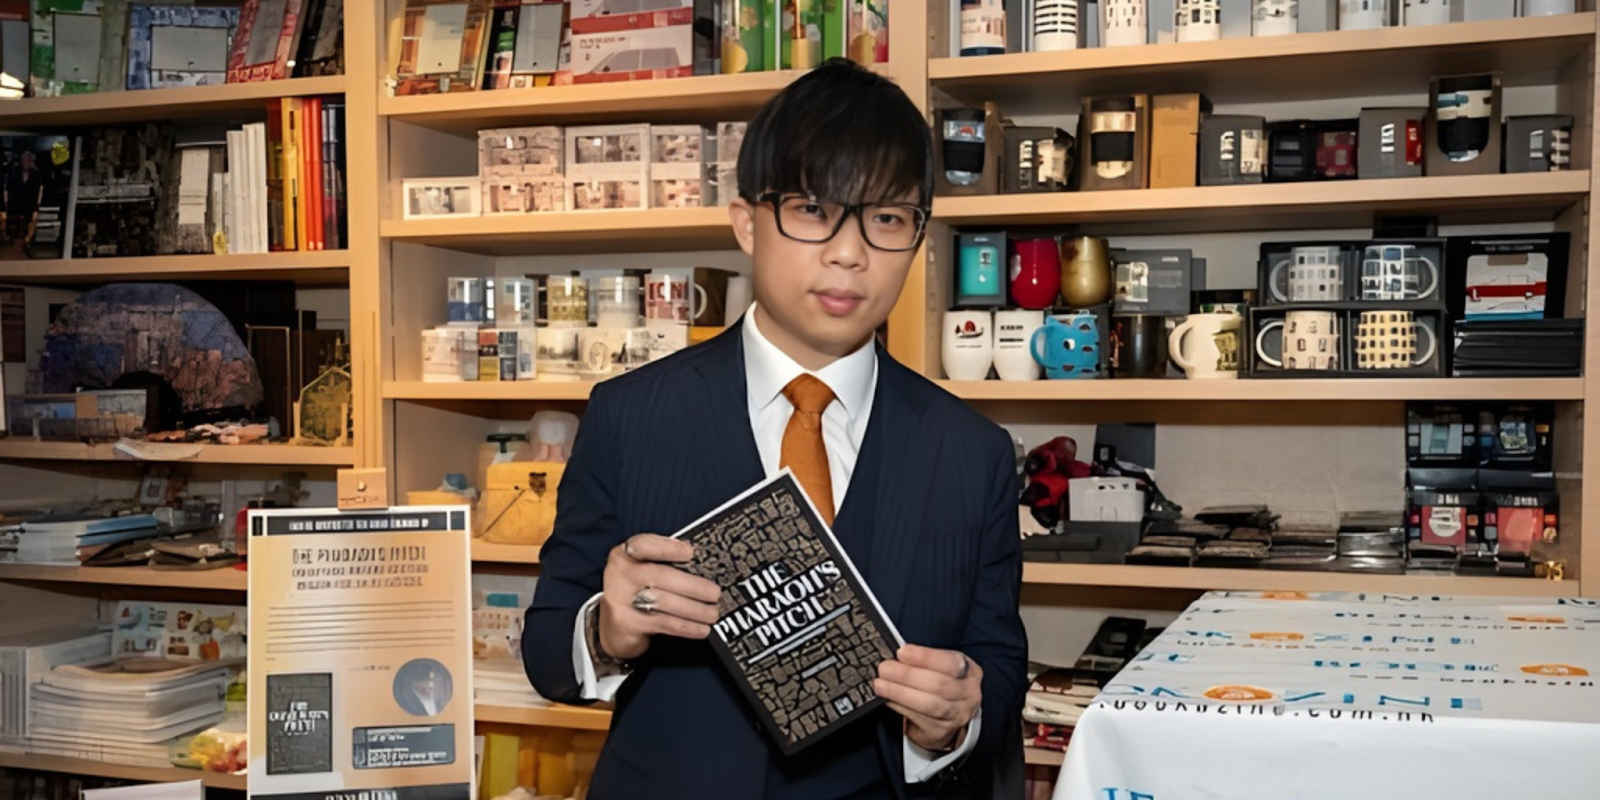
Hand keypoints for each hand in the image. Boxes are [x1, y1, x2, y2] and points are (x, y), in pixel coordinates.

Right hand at [598, 534, 722, 662]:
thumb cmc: (636, 593)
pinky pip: (663, 623)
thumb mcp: (642, 571)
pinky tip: (700, 628)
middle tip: (715, 593)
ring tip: (712, 613)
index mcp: (624, 554)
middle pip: (661, 576)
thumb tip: (701, 564)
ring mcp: (620, 599)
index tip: (690, 552)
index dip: (668, 547)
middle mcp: (619, 574)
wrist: (612, 628)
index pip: (645, 545)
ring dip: (694, 609)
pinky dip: (686, 626)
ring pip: (665, 602)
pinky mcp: (626, 622)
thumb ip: (662, 563)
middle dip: (693, 586)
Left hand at [874, 644, 981, 751]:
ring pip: (929, 704)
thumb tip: (896, 655)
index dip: (925, 657)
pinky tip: (887, 699)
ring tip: (880, 684)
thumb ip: (924, 660)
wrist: (947, 716)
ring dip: (900, 693)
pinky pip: (918, 718)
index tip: (902, 652)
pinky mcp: (942, 730)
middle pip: (938, 685)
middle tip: (884, 669)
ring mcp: (957, 715)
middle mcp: (968, 694)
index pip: (950, 663)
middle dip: (907, 675)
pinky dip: (900, 707)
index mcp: (970, 671)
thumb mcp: (941, 666)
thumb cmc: (940, 682)